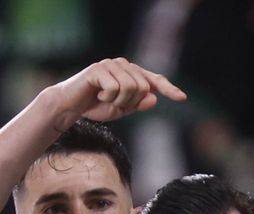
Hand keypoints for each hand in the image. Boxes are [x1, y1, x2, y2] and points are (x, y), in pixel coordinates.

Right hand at [46, 58, 186, 130]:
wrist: (71, 106)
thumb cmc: (96, 106)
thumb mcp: (121, 110)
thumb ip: (137, 104)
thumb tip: (153, 99)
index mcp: (131, 73)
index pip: (154, 80)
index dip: (169, 89)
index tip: (182, 98)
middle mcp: (123, 64)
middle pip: (143, 87)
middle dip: (130, 102)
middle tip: (113, 103)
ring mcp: (111, 64)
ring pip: (130, 87)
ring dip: (118, 101)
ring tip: (104, 99)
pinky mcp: (98, 68)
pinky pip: (115, 87)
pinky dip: (107, 97)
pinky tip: (97, 94)